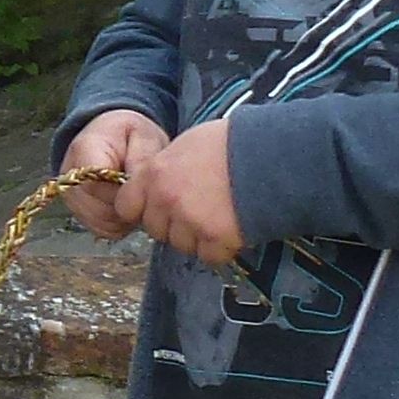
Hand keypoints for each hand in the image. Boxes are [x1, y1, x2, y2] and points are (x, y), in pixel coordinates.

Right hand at [63, 111, 165, 238]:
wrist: (118, 140)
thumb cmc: (133, 138)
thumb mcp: (146, 139)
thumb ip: (140, 162)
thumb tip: (133, 190)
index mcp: (83, 149)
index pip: (93, 184)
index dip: (120, 193)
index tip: (137, 187)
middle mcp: (67, 174)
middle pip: (94, 208)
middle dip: (124, 207)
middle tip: (140, 194)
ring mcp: (69, 195)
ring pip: (97, 222)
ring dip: (122, 217)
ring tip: (134, 198)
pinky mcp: (76, 211)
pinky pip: (100, 229)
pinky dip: (118, 224)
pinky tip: (126, 207)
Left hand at [134, 118, 247, 266]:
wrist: (273, 155)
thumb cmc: (234, 142)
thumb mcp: (188, 144)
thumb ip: (166, 168)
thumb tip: (157, 184)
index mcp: (154, 173)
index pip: (126, 206)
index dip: (142, 209)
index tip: (159, 208)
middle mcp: (165, 199)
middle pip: (155, 229)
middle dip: (173, 225)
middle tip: (200, 211)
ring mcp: (189, 221)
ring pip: (181, 245)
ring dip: (198, 238)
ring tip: (221, 216)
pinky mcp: (215, 239)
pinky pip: (209, 257)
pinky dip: (221, 249)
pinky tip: (234, 230)